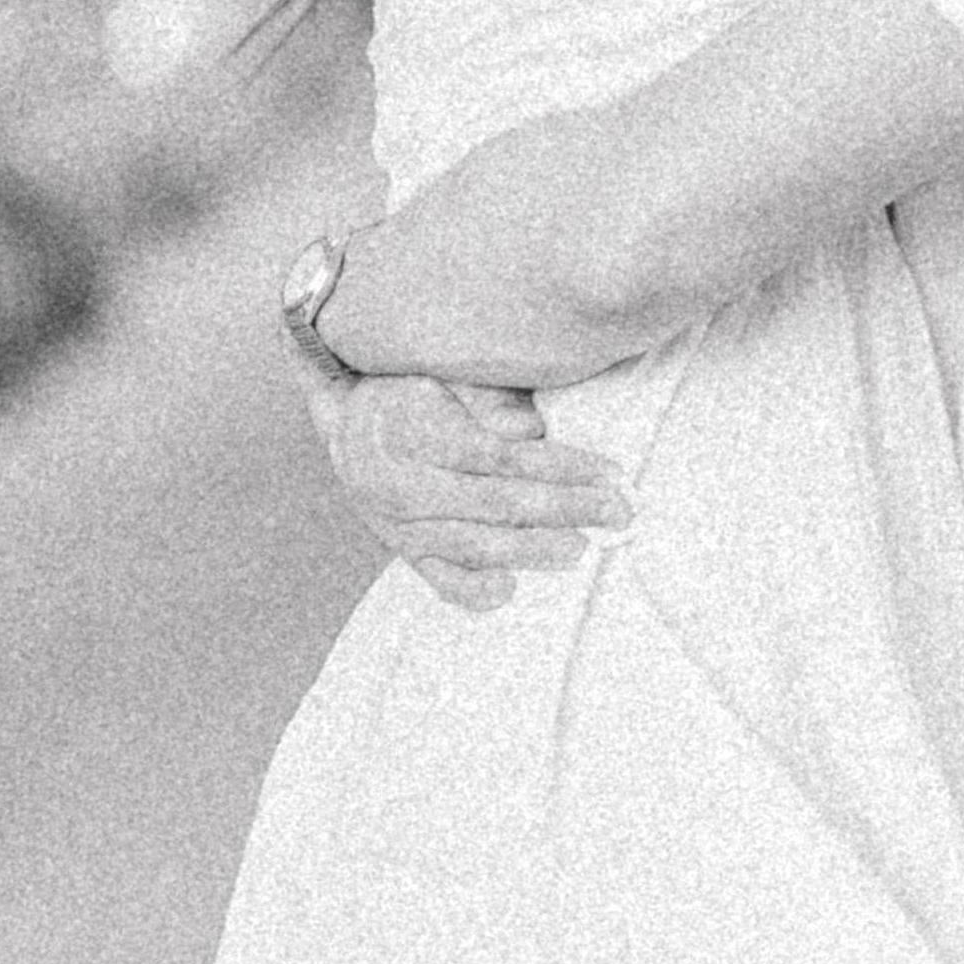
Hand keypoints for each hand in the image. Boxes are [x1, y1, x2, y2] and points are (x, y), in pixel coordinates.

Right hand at [304, 352, 627, 611]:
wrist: (346, 423)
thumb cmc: (408, 390)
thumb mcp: (439, 373)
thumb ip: (485, 398)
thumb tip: (531, 428)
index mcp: (414, 432)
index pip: (501, 457)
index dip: (561, 466)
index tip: (611, 471)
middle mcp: (403, 484)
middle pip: (498, 503)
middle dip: (566, 509)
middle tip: (618, 513)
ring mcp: (401, 524)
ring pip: (475, 545)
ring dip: (534, 550)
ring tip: (581, 548)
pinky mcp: (405, 550)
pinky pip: (440, 580)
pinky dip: (474, 590)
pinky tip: (509, 589)